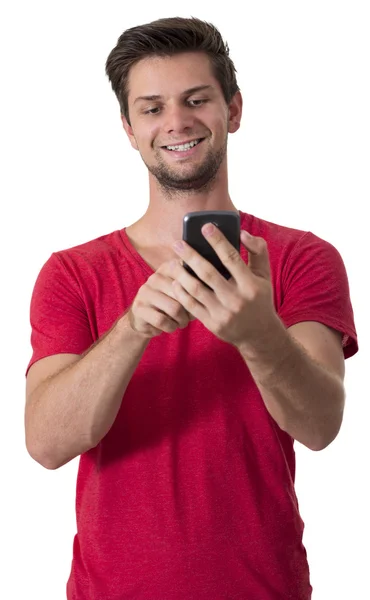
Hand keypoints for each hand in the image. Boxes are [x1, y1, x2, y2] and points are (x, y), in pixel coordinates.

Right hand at [128, 259, 195, 338]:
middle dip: (190, 310)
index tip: (200, 302)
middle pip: (184, 295)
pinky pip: (162, 320)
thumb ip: (196, 286)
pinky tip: (170, 326)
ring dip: (181, 320)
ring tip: (181, 322)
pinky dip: (170, 327)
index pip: (190, 277)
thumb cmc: (171, 304)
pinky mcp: (138, 307)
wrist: (144, 319)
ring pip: (174, 308)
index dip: (198, 293)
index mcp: (168, 268)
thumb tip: (214, 288)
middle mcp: (155, 277)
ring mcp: (145, 291)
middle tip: (190, 317)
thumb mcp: (183, 293)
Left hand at [170, 224, 277, 351]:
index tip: (205, 227)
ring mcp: (223, 313)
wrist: (259, 335)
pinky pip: (191, 305)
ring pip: (196, 289)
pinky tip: (176, 281)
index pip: (231, 258)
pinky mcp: (212, 324)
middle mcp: (237, 299)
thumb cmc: (259, 299)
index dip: (217, 241)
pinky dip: (181, 292)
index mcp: (251, 285)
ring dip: (181, 274)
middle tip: (177, 243)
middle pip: (208, 272)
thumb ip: (258, 251)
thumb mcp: (265, 275)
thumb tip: (242, 232)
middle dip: (190, 255)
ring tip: (173, 262)